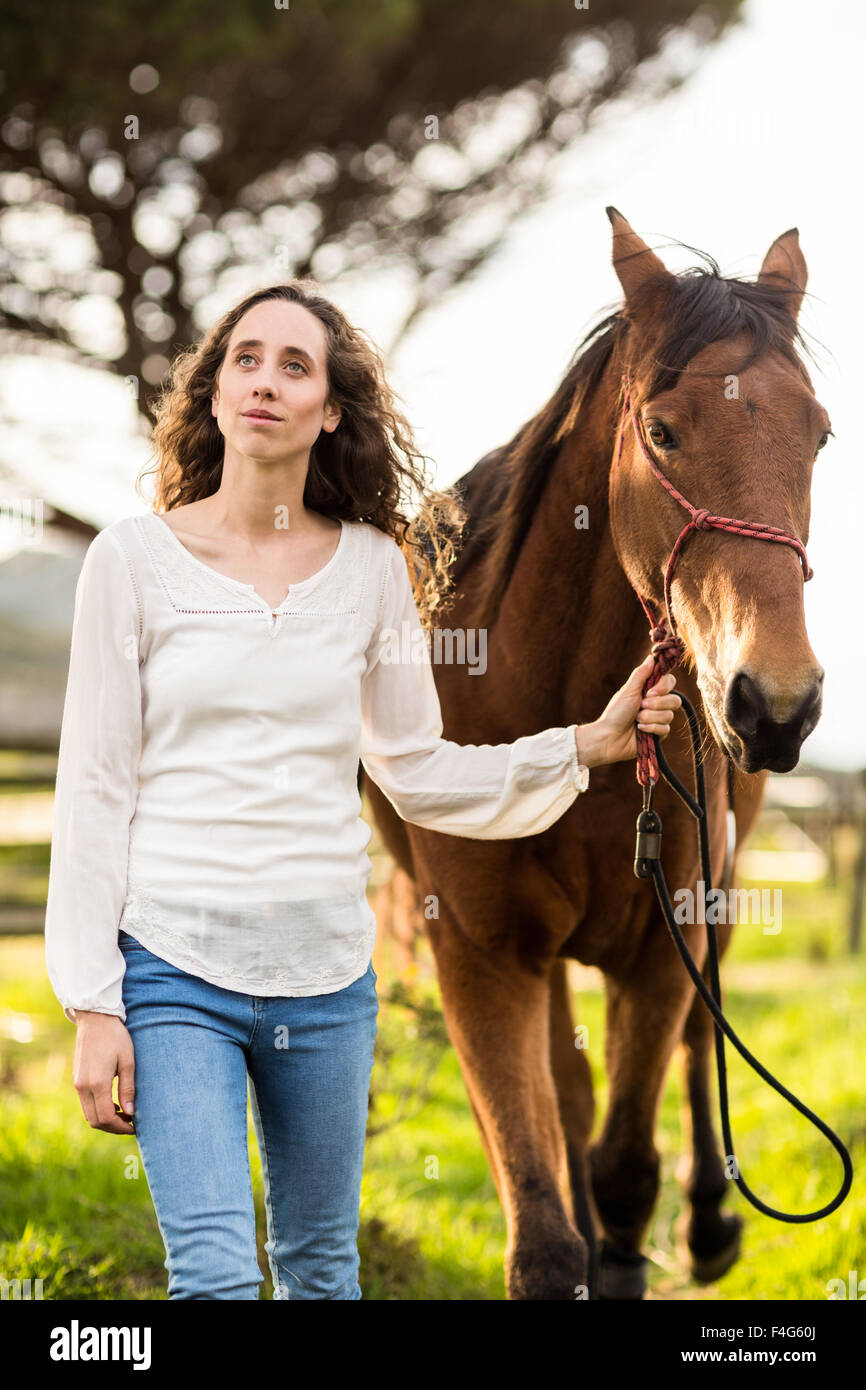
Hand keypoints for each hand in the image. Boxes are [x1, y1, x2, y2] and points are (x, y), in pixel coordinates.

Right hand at [72, 1013, 135, 1134]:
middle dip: (113, 1127)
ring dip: (105, 1119)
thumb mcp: (128, 1061)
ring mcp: (77, 1083)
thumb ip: (128, 1089)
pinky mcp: (76, 1079)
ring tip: (124, 1114)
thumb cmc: (116, 1037)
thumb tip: (131, 1112)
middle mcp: (83, 1086)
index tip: (135, 1126)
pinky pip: (86, 1104)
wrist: (95, 1019)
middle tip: (131, 1123)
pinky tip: (113, 1103)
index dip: (120, 1127)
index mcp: (97, 1082)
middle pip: (95, 1121)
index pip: (106, 1118)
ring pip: (89, 1114)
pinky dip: (98, 1109)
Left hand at [586, 655, 681, 765]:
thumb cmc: (616, 712)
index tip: (650, 692)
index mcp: (650, 690)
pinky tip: (640, 729)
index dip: (664, 687)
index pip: (670, 682)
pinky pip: (665, 729)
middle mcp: (657, 704)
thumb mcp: (628, 691)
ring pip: (670, 715)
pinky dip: (650, 728)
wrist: (609, 737)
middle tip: (641, 706)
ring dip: (650, 717)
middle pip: (675, 700)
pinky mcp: (659, 734)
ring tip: (637, 720)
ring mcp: (659, 719)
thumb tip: (652, 657)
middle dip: (657, 704)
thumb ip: (641, 674)